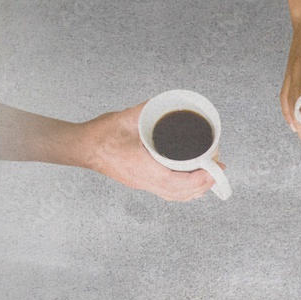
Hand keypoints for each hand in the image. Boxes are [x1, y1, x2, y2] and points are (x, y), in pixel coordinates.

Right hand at [80, 102, 222, 201]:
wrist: (83, 147)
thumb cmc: (100, 135)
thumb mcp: (128, 117)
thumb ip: (150, 110)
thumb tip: (170, 103)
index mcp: (143, 167)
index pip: (177, 182)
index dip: (200, 179)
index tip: (215, 169)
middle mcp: (144, 180)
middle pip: (180, 193)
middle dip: (203, 184)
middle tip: (218, 169)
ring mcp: (141, 184)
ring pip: (174, 196)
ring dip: (194, 190)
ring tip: (208, 177)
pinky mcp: (139, 182)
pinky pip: (166, 193)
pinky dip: (182, 191)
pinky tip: (189, 182)